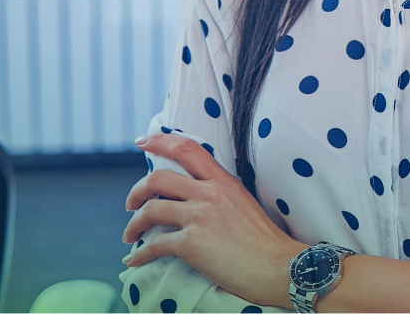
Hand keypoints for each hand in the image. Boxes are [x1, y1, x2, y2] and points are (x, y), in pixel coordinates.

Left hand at [122, 134, 303, 307]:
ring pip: (150, 210)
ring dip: (133, 224)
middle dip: (136, 191)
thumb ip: (219, 194)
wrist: (278, 267)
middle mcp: (210, 194)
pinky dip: (139, 254)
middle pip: (158, 178)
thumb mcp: (244, 204)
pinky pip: (153, 245)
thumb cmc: (264, 242)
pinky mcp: (191, 243)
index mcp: (224, 182)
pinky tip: (135, 260)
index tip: (142, 141)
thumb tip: (192, 196)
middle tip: (132, 203)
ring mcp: (199, 217)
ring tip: (130, 234)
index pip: (188, 149)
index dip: (160, 141)